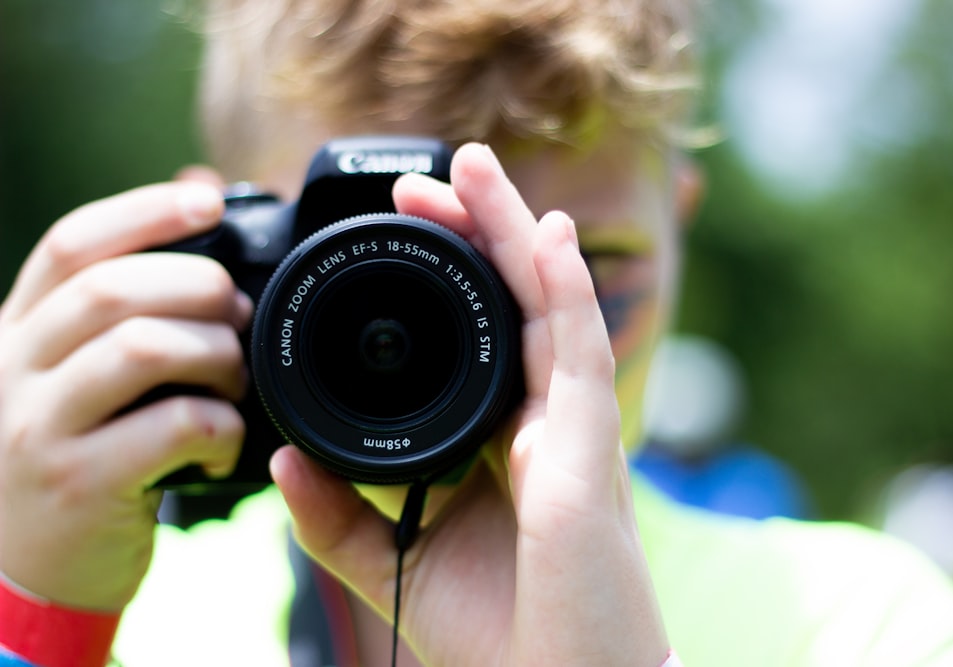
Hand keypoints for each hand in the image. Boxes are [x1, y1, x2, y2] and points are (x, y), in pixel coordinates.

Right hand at [0, 181, 249, 609]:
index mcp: (15, 333)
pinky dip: (221, 427)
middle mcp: (12, 371)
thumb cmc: (72, 464)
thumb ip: (116, 323)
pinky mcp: (79, 483)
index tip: (209, 199)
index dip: (145, 211)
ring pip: (145, 348)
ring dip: (216, 356)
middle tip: (239, 315)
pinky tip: (220, 444)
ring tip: (233, 384)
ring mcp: (39, 429)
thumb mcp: (72, 385)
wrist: (25, 578)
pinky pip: (174, 425)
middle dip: (200, 288)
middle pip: (114, 289)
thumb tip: (201, 244)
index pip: (71, 245)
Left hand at [271, 143, 670, 664]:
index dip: (444, 278)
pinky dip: (564, 287)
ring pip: (546, 305)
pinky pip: (579, 349)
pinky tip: (543, 233)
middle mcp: (537, 419)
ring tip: (477, 169)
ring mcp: (568, 425)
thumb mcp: (393, 561)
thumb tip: (282, 456)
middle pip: (510, 302)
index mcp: (498, 440)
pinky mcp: (589, 444)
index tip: (398, 231)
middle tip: (435, 175)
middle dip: (475, 231)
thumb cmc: (499, 632)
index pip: (474, 335)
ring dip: (513, 232)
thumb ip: (337, 513)